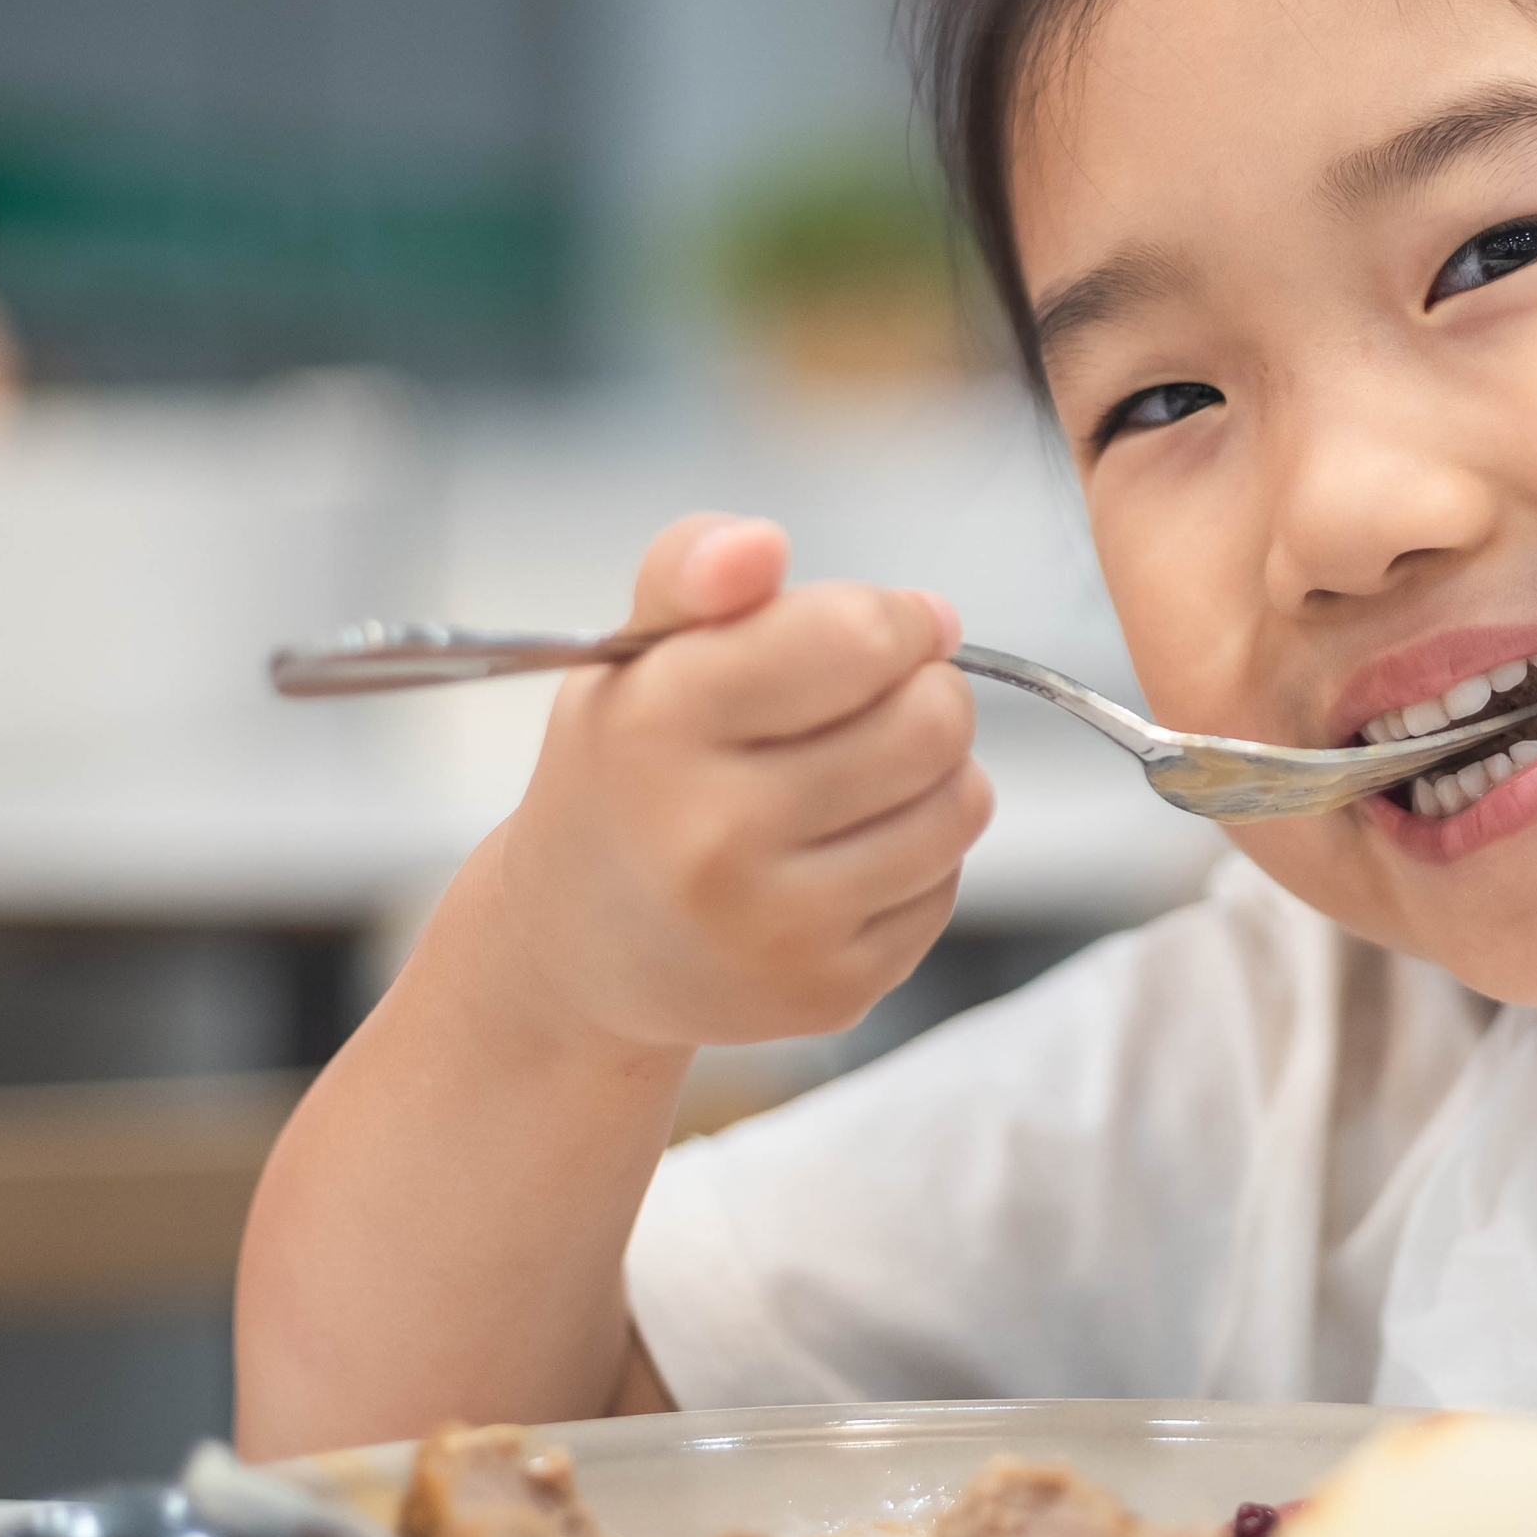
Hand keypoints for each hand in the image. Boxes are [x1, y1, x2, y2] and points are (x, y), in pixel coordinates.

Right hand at [474, 514, 988, 1051]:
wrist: (576, 950)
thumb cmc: (625, 775)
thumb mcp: (632, 654)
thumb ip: (694, 567)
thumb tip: (760, 544)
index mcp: (658, 725)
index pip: (858, 636)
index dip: (895, 619)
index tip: (877, 630)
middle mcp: (712, 835)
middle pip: (932, 722)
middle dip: (925, 691)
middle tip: (876, 702)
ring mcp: (775, 927)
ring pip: (959, 804)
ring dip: (934, 772)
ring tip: (865, 773)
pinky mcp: (828, 992)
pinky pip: (946, 885)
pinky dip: (918, 855)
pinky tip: (847, 852)